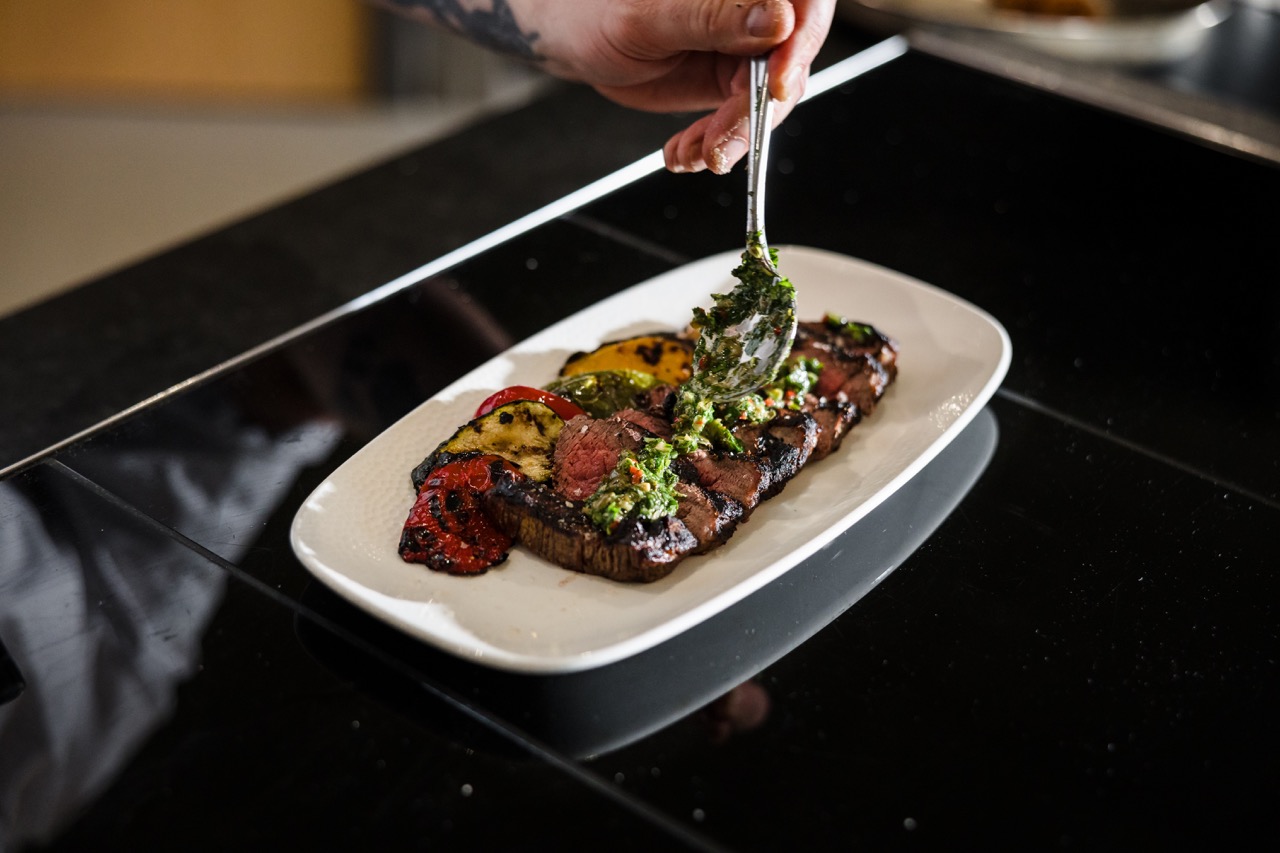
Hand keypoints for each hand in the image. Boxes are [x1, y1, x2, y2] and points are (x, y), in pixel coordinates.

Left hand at [532, 0, 834, 174]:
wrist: (572, 37)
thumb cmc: (596, 9)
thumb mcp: (650, 17)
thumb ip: (714, 18)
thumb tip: (778, 20)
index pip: (801, 8)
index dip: (798, 47)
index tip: (776, 87)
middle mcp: (753, 11)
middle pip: (789, 63)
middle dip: (754, 112)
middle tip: (720, 144)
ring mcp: (744, 48)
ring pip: (767, 100)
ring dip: (733, 137)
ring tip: (694, 153)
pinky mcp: (729, 81)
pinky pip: (742, 119)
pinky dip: (716, 144)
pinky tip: (684, 151)